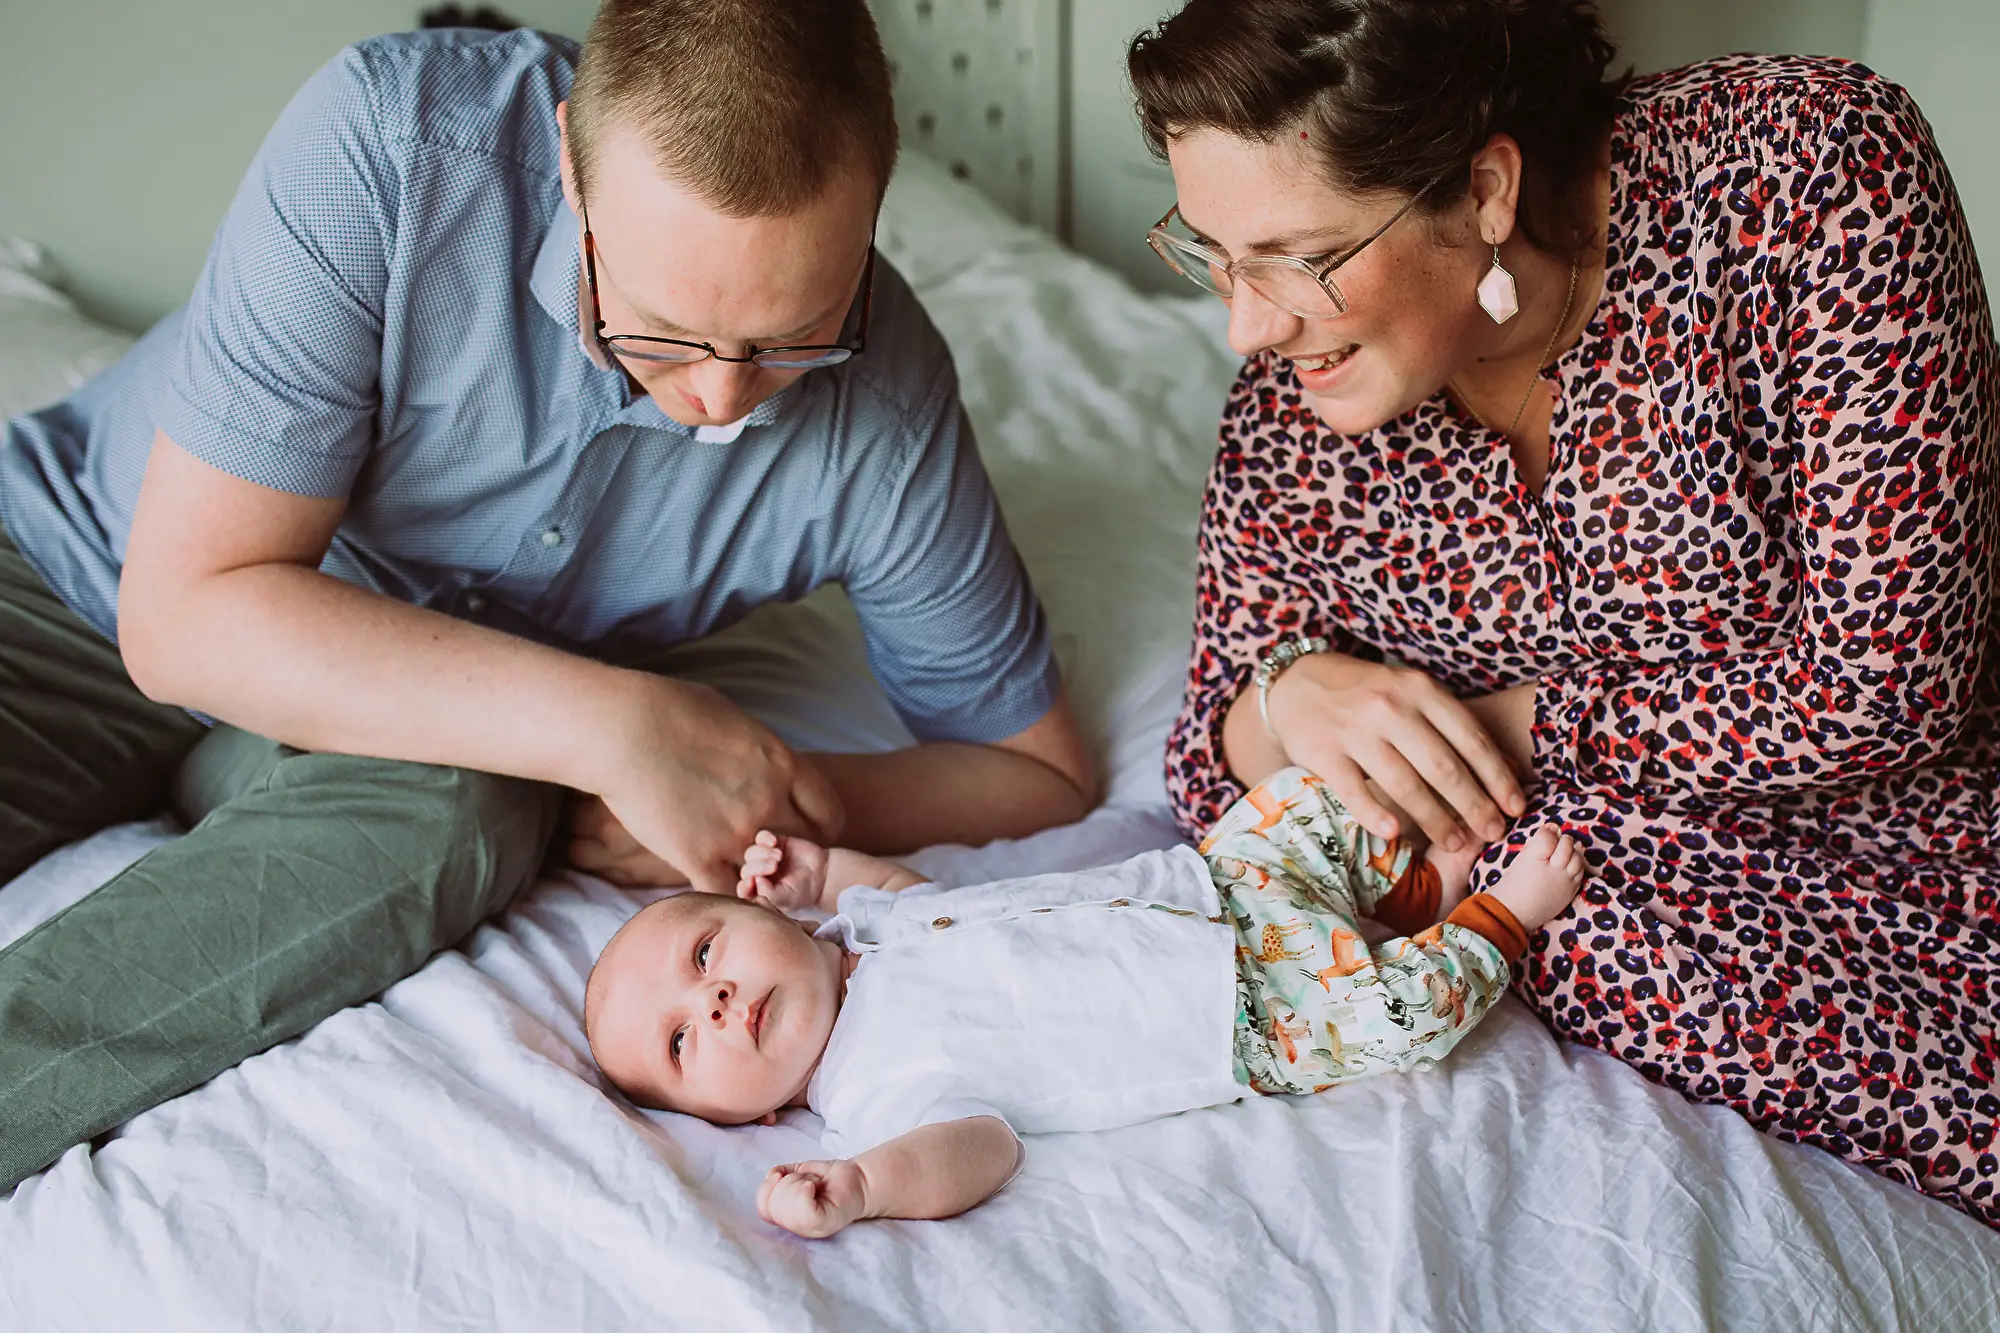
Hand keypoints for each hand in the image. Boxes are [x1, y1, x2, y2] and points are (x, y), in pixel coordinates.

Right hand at [578, 676, 844, 895]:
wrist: (622, 729)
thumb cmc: (670, 709)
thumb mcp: (735, 719)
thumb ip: (758, 750)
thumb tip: (761, 761)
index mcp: (782, 764)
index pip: (828, 813)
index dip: (819, 827)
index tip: (803, 832)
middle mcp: (769, 803)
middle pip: (805, 848)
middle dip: (793, 855)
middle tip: (772, 858)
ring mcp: (736, 833)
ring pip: (769, 876)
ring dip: (758, 878)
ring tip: (741, 873)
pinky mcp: (698, 857)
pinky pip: (727, 893)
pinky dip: (724, 895)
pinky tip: (711, 883)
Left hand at [735, 830, 830, 910]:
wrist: (822, 875)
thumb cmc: (803, 891)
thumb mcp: (787, 898)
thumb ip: (769, 893)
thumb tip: (755, 881)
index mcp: (759, 891)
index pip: (743, 889)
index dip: (744, 885)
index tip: (752, 881)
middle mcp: (759, 875)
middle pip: (746, 869)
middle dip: (758, 867)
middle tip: (774, 867)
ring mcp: (765, 858)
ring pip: (751, 853)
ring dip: (762, 853)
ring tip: (779, 856)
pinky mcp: (774, 843)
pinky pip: (760, 837)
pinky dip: (764, 838)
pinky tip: (775, 843)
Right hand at [757, 1159, 870, 1238]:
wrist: (859, 1179)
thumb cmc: (830, 1178)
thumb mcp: (800, 1171)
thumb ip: (782, 1174)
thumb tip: (770, 1176)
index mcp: (788, 1217)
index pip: (764, 1211)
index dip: (765, 1191)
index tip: (777, 1175)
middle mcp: (797, 1228)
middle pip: (774, 1206)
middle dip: (786, 1183)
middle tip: (806, 1180)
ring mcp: (810, 1229)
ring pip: (787, 1208)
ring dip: (797, 1184)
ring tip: (813, 1183)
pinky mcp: (824, 1224)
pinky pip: (803, 1210)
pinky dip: (804, 1190)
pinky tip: (814, 1186)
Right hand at [1254, 653, 1526, 851]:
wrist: (1297, 682)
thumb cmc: (1368, 694)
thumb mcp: (1413, 693)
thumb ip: (1452, 726)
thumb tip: (1507, 770)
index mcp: (1420, 690)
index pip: (1470, 738)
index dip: (1497, 777)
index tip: (1516, 807)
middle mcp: (1390, 707)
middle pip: (1443, 767)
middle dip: (1475, 806)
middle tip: (1494, 833)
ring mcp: (1355, 731)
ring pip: (1405, 784)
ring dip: (1436, 820)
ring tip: (1457, 843)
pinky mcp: (1323, 753)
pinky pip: (1354, 791)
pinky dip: (1376, 815)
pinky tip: (1395, 835)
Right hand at [1487, 824, 1588, 931]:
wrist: (1513, 913)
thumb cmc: (1514, 884)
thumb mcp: (1521, 858)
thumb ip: (1538, 841)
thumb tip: (1555, 826)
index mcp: (1534, 859)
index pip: (1549, 836)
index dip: (1547, 832)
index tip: (1543, 836)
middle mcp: (1552, 869)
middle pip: (1566, 844)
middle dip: (1561, 840)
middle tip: (1551, 846)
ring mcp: (1564, 880)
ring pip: (1576, 856)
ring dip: (1570, 852)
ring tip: (1558, 856)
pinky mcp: (1571, 890)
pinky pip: (1580, 871)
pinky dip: (1575, 865)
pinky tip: (1566, 866)